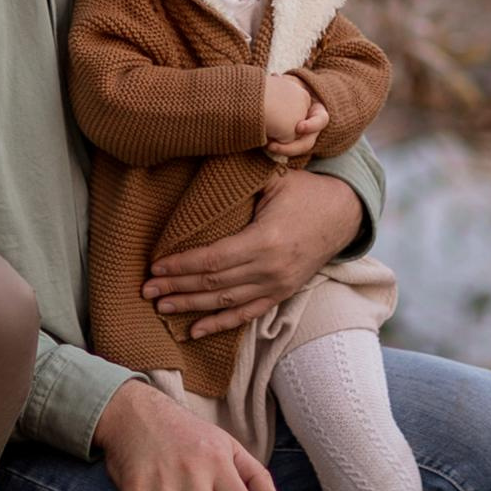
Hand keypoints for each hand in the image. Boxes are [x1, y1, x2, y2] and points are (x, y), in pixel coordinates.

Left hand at [143, 171, 361, 340]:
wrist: (345, 214)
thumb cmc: (305, 190)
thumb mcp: (275, 178)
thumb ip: (241, 178)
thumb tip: (202, 159)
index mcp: (265, 240)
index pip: (213, 259)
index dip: (182, 266)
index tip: (155, 268)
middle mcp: (270, 269)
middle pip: (214, 283)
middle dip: (177, 288)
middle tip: (145, 291)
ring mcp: (278, 285)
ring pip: (226, 302)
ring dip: (191, 307)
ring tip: (161, 307)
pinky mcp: (282, 293)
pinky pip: (247, 313)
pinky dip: (220, 324)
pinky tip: (194, 330)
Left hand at [262, 72, 328, 162]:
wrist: (289, 98)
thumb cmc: (293, 89)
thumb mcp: (294, 84)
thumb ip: (288, 82)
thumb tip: (275, 77)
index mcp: (318, 112)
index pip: (321, 121)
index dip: (311, 126)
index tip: (298, 127)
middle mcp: (313, 128)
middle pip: (307, 143)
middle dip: (292, 146)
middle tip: (273, 145)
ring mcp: (303, 137)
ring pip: (297, 149)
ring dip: (283, 150)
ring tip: (268, 146)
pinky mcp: (293, 142)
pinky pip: (287, 149)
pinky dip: (277, 148)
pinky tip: (264, 145)